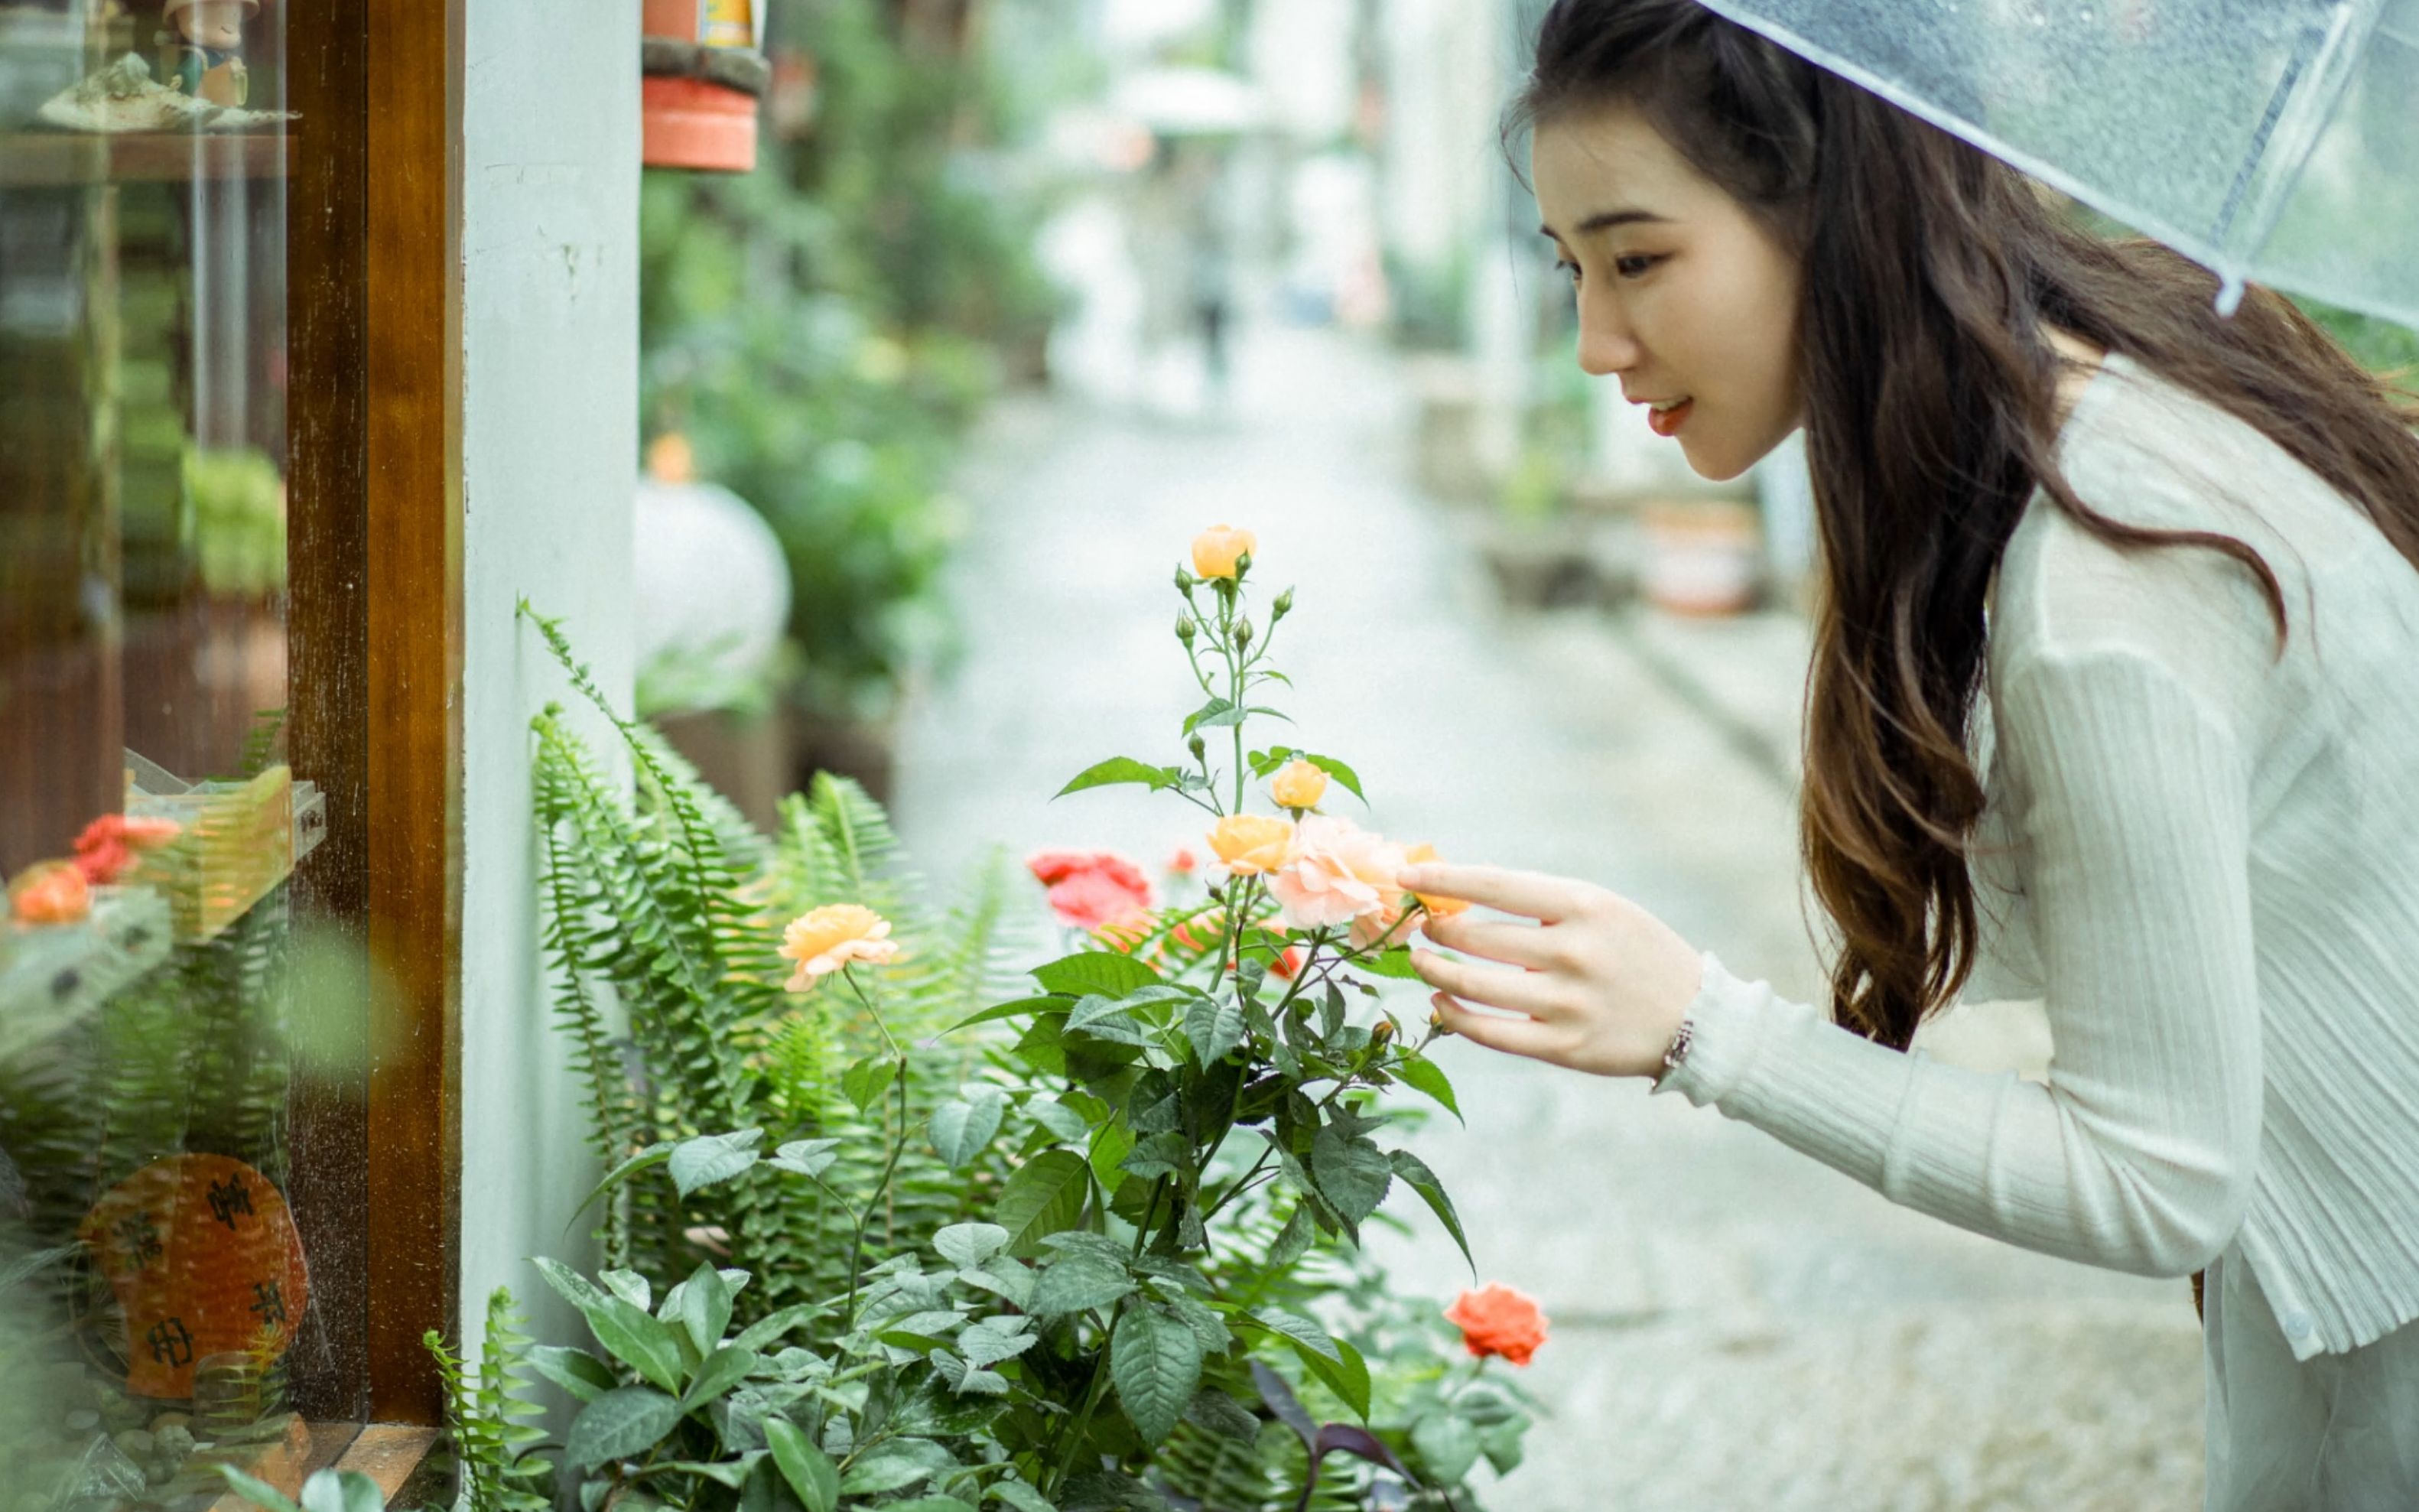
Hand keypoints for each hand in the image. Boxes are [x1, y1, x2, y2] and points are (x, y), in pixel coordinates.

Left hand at [1397, 862, 1704, 1080]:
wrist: (1697, 1018)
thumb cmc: (1635, 952)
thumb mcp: (1601, 908)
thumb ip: (1539, 901)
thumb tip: (1459, 896)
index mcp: (1585, 905)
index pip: (1495, 885)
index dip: (1443, 879)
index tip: (1406, 873)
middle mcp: (1574, 952)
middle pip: (1477, 937)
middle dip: (1436, 930)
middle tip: (1420, 925)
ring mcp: (1567, 1003)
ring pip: (1475, 986)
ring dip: (1435, 971)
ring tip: (1420, 961)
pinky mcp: (1563, 1046)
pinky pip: (1491, 1032)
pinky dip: (1455, 1016)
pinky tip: (1440, 1002)